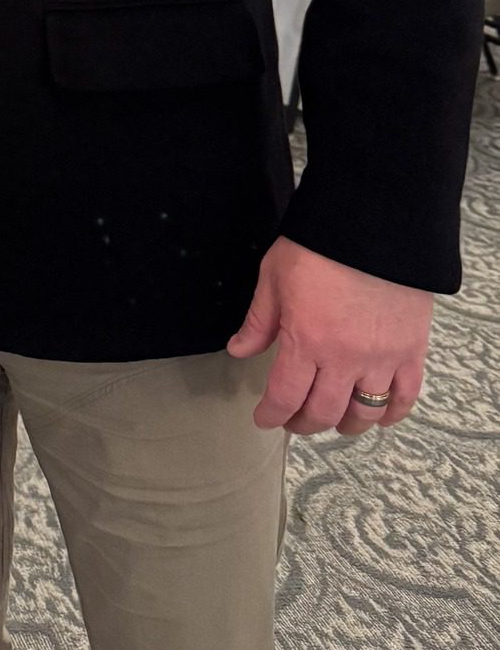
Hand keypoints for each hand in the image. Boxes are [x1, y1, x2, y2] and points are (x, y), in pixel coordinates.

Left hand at [227, 235, 431, 435]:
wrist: (375, 224)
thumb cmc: (319, 245)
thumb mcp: (274, 277)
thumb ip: (258, 321)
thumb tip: (238, 350)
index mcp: (306, 341)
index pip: (285, 396)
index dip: (271, 415)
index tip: (264, 418)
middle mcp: (344, 359)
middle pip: (323, 412)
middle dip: (303, 423)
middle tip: (294, 419)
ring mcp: (381, 359)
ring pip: (363, 413)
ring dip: (345, 425)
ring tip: (334, 420)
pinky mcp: (411, 351)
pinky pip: (405, 398)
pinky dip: (391, 414)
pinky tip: (378, 416)